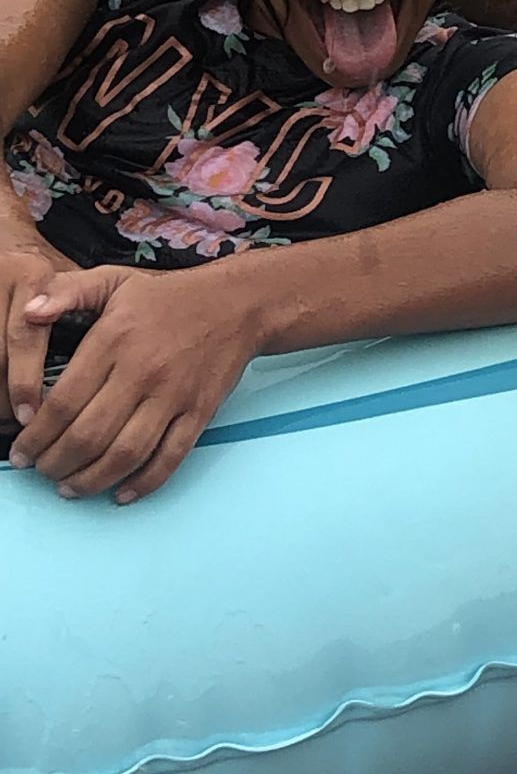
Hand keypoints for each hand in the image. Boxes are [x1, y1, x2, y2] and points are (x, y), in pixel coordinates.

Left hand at [7, 264, 257, 501]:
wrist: (237, 302)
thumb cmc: (169, 296)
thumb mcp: (113, 280)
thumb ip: (66, 292)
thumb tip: (28, 314)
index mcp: (115, 339)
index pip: (62, 403)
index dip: (35, 436)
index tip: (21, 451)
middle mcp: (143, 370)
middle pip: (88, 436)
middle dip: (55, 464)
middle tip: (42, 471)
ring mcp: (174, 395)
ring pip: (124, 455)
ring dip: (90, 481)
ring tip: (69, 487)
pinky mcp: (199, 412)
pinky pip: (168, 459)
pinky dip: (142, 485)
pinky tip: (121, 493)